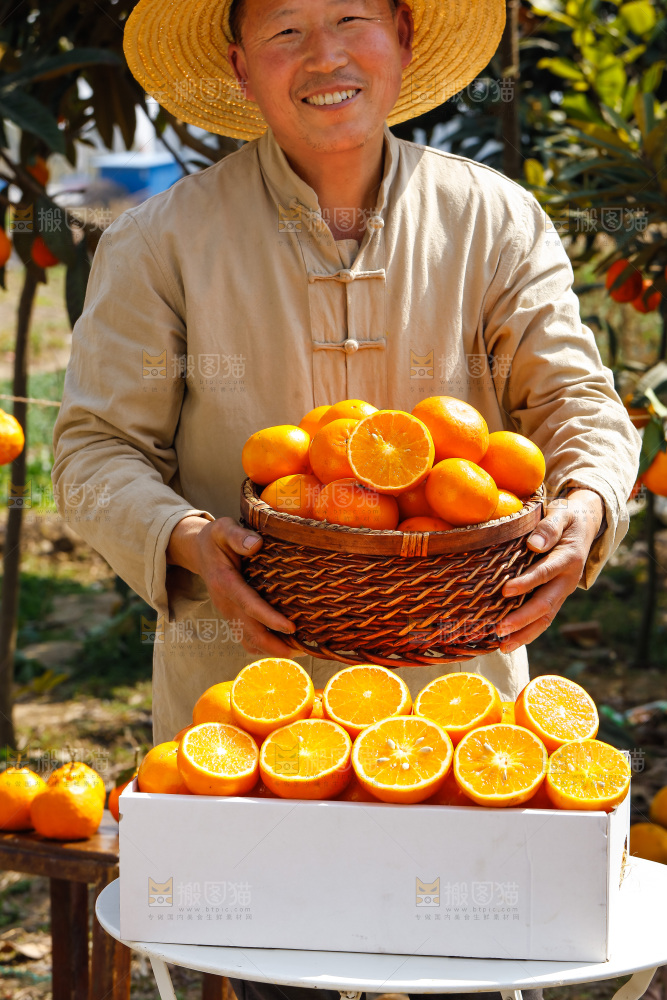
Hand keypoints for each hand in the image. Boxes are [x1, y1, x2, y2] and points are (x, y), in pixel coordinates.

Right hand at [167, 515, 303, 657]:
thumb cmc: (216, 539)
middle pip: (250, 633)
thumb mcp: (223, 529)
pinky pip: (248, 639)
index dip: (269, 619)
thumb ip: (238, 535)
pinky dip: (265, 647)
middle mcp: (226, 603)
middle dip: (275, 646)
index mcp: (225, 582)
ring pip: (249, 641)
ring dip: (272, 650)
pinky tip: (285, 645)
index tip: (291, 628)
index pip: (249, 605)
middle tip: (303, 650)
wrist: (199, 552)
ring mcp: (229, 613)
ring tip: (299, 651)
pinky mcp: (233, 617)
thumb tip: (257, 545)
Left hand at [496, 489, 603, 652]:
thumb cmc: (566, 518)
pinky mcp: (555, 598)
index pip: (545, 573)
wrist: (584, 526)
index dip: (527, 583)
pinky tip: (508, 643)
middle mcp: (567, 580)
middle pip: (546, 604)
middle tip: (499, 629)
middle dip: (523, 619)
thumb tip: (534, 544)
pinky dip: (528, 633)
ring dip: (525, 634)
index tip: (505, 590)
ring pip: (545, 618)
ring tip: (503, 647)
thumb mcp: (561, 513)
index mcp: (568, 558)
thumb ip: (549, 527)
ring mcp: (562, 592)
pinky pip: (543, 619)